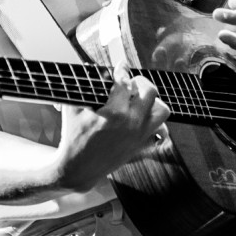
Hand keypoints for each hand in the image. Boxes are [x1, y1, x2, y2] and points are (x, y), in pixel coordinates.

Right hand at [52, 65, 170, 191]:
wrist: (78, 169)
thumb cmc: (73, 136)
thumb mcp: (73, 108)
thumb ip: (83, 87)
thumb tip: (90, 69)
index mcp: (112, 113)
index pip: (124, 82)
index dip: (122, 70)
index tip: (121, 66)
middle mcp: (130, 123)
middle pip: (149, 91)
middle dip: (140, 82)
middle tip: (130, 84)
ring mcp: (139, 135)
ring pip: (162, 110)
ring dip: (152, 101)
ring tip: (139, 100)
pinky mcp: (141, 145)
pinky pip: (160, 130)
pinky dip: (155, 121)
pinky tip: (141, 118)